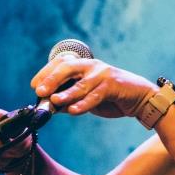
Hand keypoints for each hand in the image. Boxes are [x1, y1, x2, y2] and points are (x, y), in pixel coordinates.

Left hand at [31, 56, 156, 118]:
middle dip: (52, 79)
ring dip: (66, 93)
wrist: (139, 97)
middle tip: (40, 91)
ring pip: (81, 84)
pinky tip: (73, 111)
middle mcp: (92, 66)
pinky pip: (95, 95)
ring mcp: (103, 74)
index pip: (61, 63)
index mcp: (84, 65)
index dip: (46, 72)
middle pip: (68, 68)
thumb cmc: (110, 96)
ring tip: (54, 101)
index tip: (35, 86)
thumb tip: (49, 106)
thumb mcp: (87, 96)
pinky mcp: (113, 86)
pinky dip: (83, 104)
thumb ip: (70, 98)